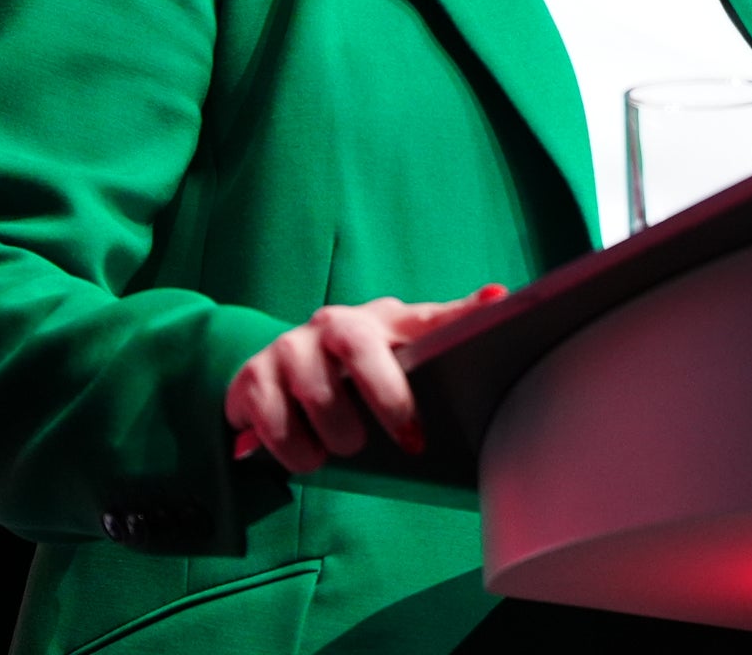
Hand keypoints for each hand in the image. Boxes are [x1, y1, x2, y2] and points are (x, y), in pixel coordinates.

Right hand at [224, 287, 505, 471]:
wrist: (273, 375)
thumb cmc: (352, 373)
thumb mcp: (395, 361)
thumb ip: (439, 346)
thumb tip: (499, 298)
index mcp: (382, 322)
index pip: (428, 314)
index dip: (463, 312)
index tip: (498, 302)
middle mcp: (333, 324)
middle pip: (359, 348)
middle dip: (387, 399)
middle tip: (407, 442)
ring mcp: (289, 347)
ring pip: (315, 392)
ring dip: (334, 435)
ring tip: (341, 451)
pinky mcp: (252, 377)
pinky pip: (272, 420)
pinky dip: (292, 449)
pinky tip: (304, 454)